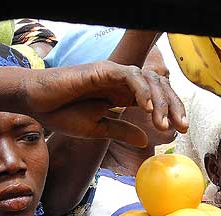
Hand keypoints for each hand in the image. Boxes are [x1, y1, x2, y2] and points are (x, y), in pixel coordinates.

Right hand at [25, 60, 187, 143]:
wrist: (37, 106)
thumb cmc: (63, 114)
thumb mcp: (99, 129)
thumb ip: (122, 131)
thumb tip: (145, 140)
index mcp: (124, 95)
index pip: (156, 99)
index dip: (171, 112)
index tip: (181, 129)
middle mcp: (122, 82)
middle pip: (158, 87)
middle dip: (174, 106)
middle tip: (182, 126)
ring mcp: (113, 74)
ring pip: (147, 80)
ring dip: (159, 101)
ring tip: (162, 122)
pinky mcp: (102, 70)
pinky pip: (128, 75)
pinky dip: (140, 89)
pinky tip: (146, 108)